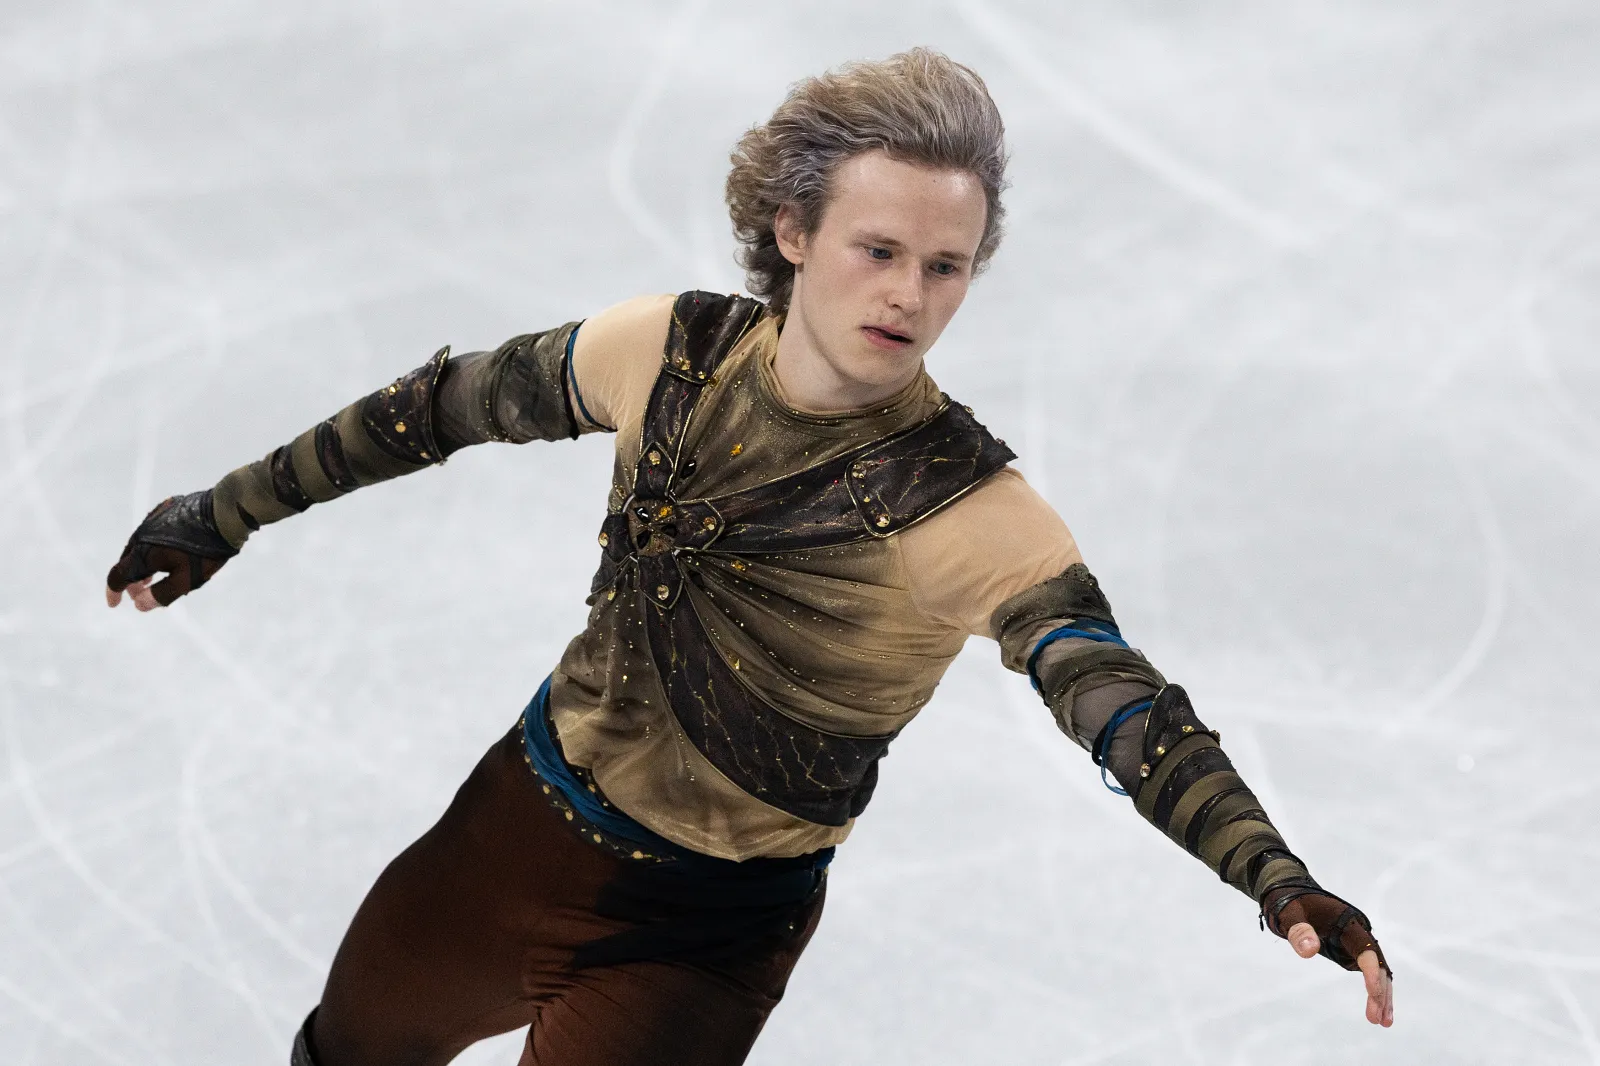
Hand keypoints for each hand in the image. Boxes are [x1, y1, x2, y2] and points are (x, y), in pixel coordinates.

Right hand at [105, 492, 235, 610]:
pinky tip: (166, 553)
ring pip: (139, 546)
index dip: (113, 592)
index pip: (118, 576)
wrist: (224, 514)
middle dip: (131, 580)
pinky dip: (151, 548)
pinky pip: (151, 533)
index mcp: (143, 554)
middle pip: (127, 561)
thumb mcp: (186, 580)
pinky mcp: (164, 509)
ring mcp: (152, 519)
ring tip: (152, 576)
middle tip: (141, 592)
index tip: (114, 604)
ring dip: (141, 563)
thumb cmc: (207, 551)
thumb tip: (139, 605)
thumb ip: (160, 594)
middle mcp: (141, 535)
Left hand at [1265, 889, 1393, 1026]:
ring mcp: (1356, 944)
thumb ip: (1298, 930)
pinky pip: (1368, 973)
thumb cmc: (1289, 903)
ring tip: (1383, 1023)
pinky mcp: (1350, 953)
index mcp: (1347, 921)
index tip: (1372, 993)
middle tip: (1378, 1019)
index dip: (1371, 970)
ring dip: (1382, 996)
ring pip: (1377, 971)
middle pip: (1376, 963)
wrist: (1291, 894)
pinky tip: (1378, 1012)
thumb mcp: (1289, 914)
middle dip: (1380, 991)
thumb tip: (1309, 951)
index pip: (1365, 947)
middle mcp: (1358, 932)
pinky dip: (1375, 992)